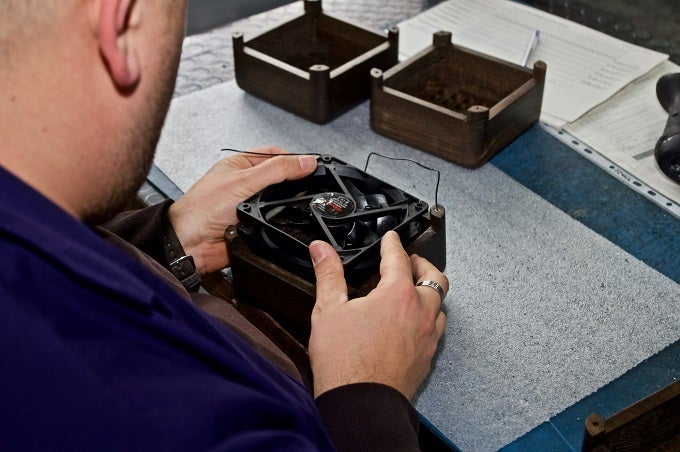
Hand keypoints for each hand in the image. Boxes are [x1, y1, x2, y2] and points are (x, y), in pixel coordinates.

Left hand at [167, 147, 317, 273]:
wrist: (190, 245)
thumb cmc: (201, 210)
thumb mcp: (244, 182)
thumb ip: (277, 170)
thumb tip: (305, 162)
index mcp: (240, 165)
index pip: (274, 154)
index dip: (294, 159)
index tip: (312, 166)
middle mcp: (244, 184)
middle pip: (279, 178)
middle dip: (292, 184)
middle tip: (308, 186)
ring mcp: (248, 205)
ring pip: (278, 202)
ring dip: (283, 206)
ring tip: (292, 205)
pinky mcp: (252, 225)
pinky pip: (273, 222)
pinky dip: (277, 223)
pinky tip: (279, 222)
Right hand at [308, 231, 446, 399]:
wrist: (360, 405)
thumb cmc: (345, 363)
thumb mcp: (329, 310)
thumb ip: (328, 275)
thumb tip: (321, 250)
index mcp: (397, 295)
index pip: (398, 258)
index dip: (393, 244)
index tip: (391, 237)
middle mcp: (419, 312)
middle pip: (433, 277)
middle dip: (421, 263)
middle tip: (409, 260)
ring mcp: (427, 336)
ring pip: (439, 303)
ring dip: (428, 290)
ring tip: (414, 288)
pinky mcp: (427, 356)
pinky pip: (436, 328)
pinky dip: (429, 315)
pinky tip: (415, 321)